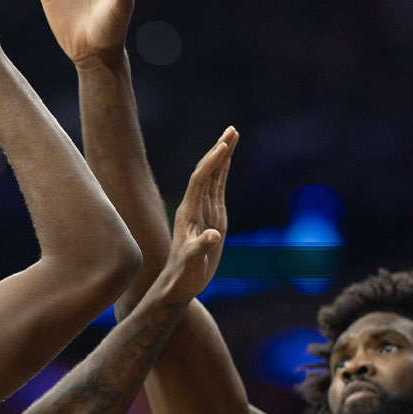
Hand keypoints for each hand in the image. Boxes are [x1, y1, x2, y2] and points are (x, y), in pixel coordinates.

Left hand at [159, 127, 236, 300]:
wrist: (180, 284)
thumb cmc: (184, 275)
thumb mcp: (192, 263)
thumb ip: (201, 248)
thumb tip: (213, 235)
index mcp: (189, 213)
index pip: (201, 180)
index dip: (212, 163)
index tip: (224, 146)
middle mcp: (195, 206)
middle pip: (207, 171)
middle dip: (219, 150)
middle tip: (232, 129)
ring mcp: (203, 210)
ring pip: (213, 176)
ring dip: (222, 156)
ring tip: (233, 135)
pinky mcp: (212, 217)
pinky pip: (217, 189)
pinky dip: (223, 172)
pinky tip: (228, 160)